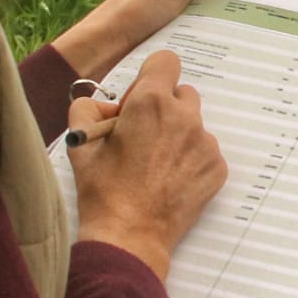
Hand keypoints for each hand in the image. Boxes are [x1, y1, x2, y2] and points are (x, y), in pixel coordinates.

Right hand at [69, 50, 226, 280]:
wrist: (129, 236)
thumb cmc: (102, 190)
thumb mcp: (80, 142)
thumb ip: (88, 107)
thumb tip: (105, 105)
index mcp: (151, 102)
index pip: (166, 62)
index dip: (148, 79)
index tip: (137, 103)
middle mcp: (185, 117)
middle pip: (181, 93)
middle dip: (164, 107)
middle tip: (142, 136)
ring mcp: (205, 143)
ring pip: (193, 124)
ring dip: (177, 134)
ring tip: (154, 164)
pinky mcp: (217, 167)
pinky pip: (204, 150)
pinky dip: (190, 159)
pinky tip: (168, 180)